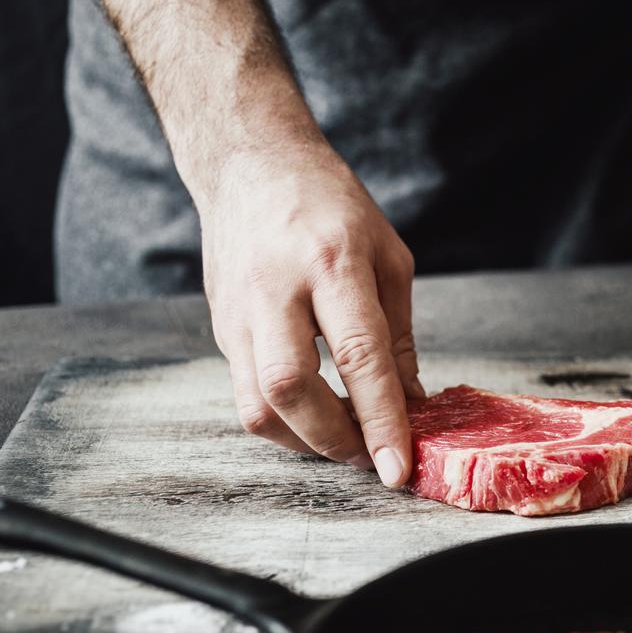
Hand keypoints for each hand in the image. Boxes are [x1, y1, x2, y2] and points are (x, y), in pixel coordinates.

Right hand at [202, 141, 421, 486]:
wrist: (251, 164)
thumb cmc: (331, 205)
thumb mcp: (388, 256)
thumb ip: (398, 335)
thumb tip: (409, 404)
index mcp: (331, 262)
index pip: (359, 356)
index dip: (380, 419)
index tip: (398, 468)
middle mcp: (276, 289)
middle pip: (291, 388)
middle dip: (334, 440)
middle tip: (372, 457)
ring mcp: (239, 312)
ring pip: (257, 405)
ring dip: (304, 441)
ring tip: (347, 443)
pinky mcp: (222, 329)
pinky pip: (246, 395)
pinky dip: (284, 422)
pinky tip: (316, 420)